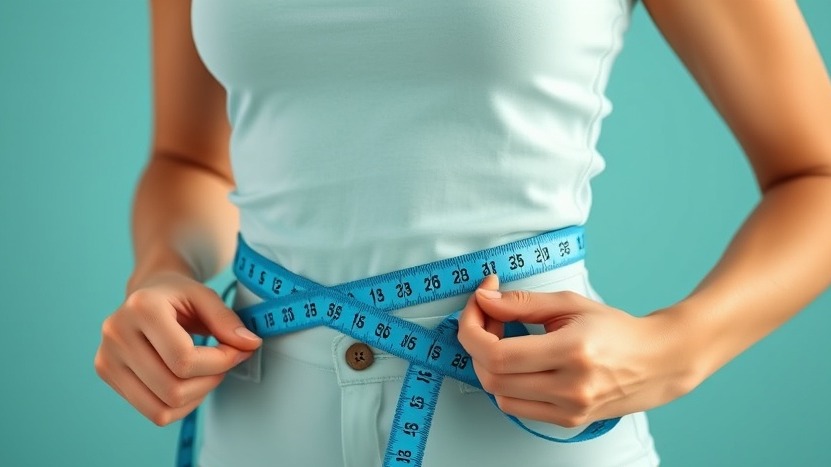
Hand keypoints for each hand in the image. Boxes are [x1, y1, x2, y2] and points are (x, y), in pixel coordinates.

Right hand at [94, 272, 261, 425]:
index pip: (184, 360)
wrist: (145, 293)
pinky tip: (188, 382)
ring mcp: (106, 357)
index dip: (220, 362)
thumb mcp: (205, 296)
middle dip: (210, 381)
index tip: (237, 351)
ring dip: (196, 398)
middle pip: (172, 389)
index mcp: (141, 308)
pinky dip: (180, 407)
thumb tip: (250, 344)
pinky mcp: (106, 374)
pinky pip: (154, 413)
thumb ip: (227, 320)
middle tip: (223, 364)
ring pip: (162, 409)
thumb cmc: (176, 295)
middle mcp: (117, 333)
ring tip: (206, 374)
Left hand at [457, 275, 693, 427]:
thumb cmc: (617, 330)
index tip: (477, 305)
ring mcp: (570, 410)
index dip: (473, 329)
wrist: (658, 361)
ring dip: (488, 365)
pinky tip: (518, 363)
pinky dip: (506, 384)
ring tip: (504, 340)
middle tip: (490, 317)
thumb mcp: (569, 304)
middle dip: (477, 342)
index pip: (497, 353)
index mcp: (573, 352)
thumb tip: (484, 301)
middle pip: (491, 376)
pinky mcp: (568, 421)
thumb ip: (521, 303)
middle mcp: (571, 387)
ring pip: (498, 395)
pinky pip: (517, 407)